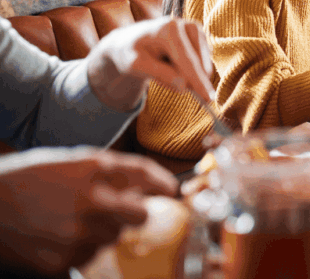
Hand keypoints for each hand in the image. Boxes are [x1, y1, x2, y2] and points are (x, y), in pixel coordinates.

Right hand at [0, 147, 176, 275]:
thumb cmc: (27, 178)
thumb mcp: (69, 162)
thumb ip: (106, 172)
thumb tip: (143, 186)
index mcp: (91, 167)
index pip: (142, 173)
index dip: (161, 182)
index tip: (170, 189)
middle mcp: (89, 199)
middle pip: (139, 215)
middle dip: (137, 213)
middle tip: (127, 211)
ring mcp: (75, 233)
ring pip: (114, 237)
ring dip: (104, 230)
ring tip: (75, 220)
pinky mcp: (61, 259)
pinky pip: (88, 255)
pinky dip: (81, 247)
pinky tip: (59, 235)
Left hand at [85, 16, 214, 111]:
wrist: (132, 41)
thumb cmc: (132, 52)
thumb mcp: (136, 65)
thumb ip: (160, 74)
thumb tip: (184, 86)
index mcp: (170, 29)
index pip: (187, 61)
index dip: (197, 81)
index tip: (208, 99)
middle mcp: (188, 26)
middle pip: (197, 65)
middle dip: (183, 79)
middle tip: (159, 75)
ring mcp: (197, 31)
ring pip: (201, 67)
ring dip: (184, 75)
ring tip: (162, 66)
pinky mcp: (202, 38)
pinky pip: (201, 65)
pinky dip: (188, 70)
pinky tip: (171, 63)